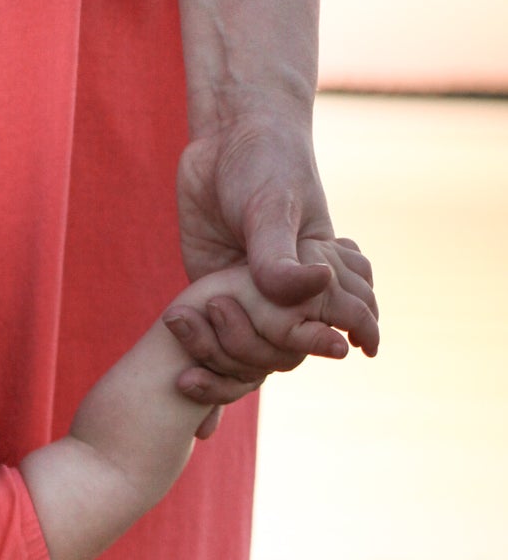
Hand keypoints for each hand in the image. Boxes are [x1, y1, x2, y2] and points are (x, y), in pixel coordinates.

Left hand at [171, 103, 378, 434]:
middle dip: (277, 349)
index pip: (347, 309)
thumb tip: (314, 288)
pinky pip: (215, 345)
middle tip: (233, 329)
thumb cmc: (263, 161)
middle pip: (295, 344)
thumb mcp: (273, 205)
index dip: (359, 331)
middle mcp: (286, 290)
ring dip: (229, 367)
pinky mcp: (212, 296)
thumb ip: (281, 256)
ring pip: (254, 353)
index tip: (363, 350)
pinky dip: (207, 376)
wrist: (221, 140)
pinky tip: (197, 420)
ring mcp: (248, 297)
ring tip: (197, 375)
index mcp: (316, 266)